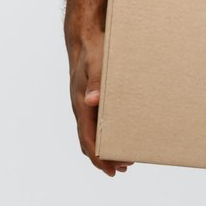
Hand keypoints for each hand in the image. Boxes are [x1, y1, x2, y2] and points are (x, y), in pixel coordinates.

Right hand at [69, 31, 131, 176]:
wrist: (85, 35)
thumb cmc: (92, 50)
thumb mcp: (96, 64)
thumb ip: (96, 81)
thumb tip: (91, 101)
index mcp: (81, 105)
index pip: (87, 139)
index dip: (98, 157)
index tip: (110, 170)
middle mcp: (81, 107)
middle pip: (89, 141)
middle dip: (104, 157)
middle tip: (123, 167)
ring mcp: (86, 103)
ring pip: (93, 132)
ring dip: (106, 146)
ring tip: (125, 157)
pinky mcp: (92, 96)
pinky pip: (97, 121)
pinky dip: (106, 132)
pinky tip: (120, 131)